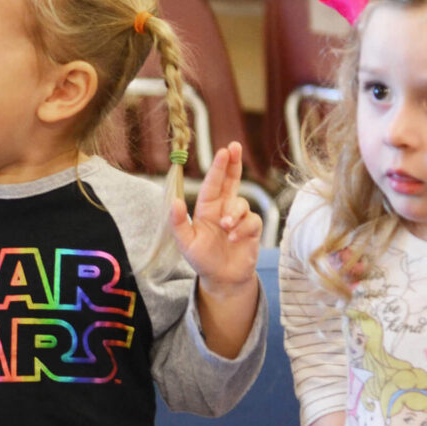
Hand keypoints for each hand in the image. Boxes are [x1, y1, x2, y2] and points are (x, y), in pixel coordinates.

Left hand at [171, 142, 261, 296]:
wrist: (222, 279)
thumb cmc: (202, 259)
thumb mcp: (185, 243)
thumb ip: (178, 223)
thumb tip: (174, 201)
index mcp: (206, 208)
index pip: (212, 183)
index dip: (218, 167)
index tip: (223, 151)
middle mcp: (223, 209)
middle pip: (231, 180)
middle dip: (233, 163)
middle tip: (234, 147)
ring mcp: (238, 218)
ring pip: (241, 203)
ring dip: (234, 213)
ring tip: (226, 227)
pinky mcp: (252, 229)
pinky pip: (251, 220)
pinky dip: (243, 229)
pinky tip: (234, 239)